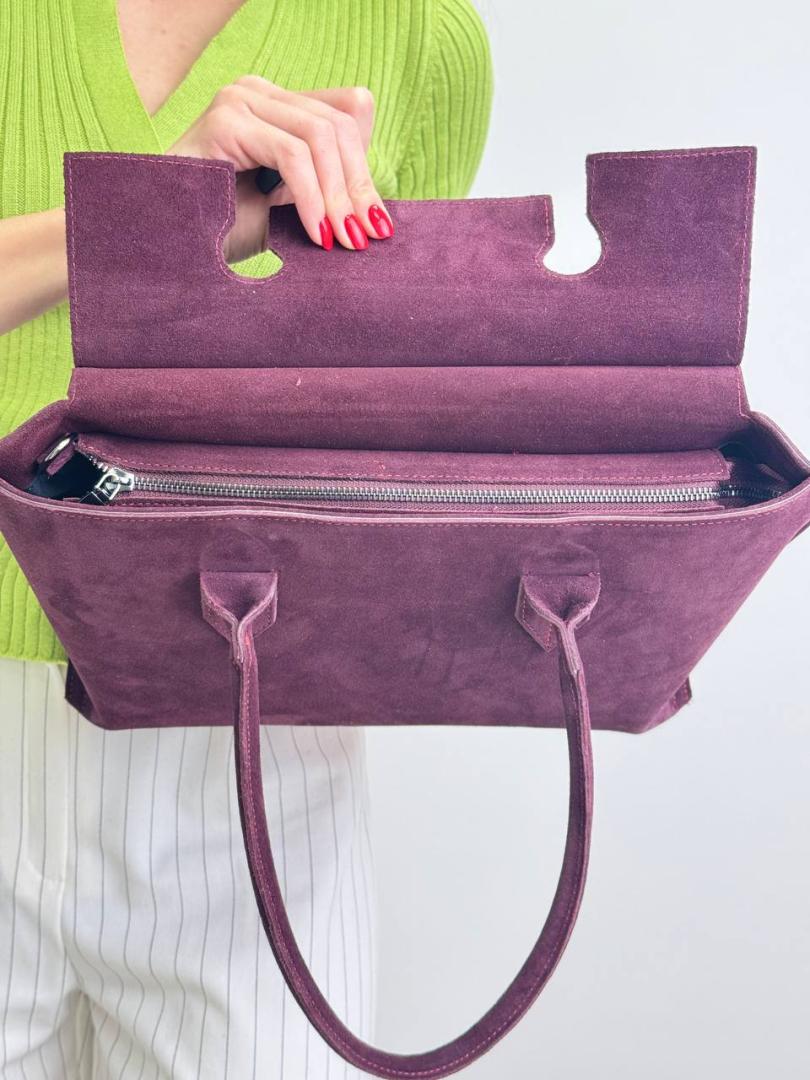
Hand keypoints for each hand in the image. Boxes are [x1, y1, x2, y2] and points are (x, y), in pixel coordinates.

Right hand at [167, 77, 394, 259]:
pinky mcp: (226, 122)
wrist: (168, 242)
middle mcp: (257, 91)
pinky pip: (290, 155)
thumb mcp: (283, 202)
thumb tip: (369, 200)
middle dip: (359, 186)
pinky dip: (312, 198)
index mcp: (274, 104)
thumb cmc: (220, 225)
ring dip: (339, 196)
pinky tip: (317, 232)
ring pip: (319, 136)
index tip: (376, 221)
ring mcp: (239, 100)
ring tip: (344, 239)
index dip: (366, 166)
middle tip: (368, 235)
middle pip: (337, 124)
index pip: (345, 113)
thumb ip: (317, 183)